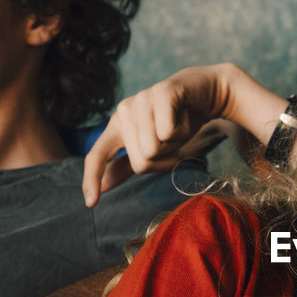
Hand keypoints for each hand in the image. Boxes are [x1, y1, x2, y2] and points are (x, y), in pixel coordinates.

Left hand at [83, 64, 233, 205]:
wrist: (206, 93)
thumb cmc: (178, 122)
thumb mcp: (153, 147)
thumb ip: (126, 165)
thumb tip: (102, 188)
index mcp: (117, 125)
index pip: (98, 155)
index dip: (92, 178)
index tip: (90, 203)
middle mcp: (124, 111)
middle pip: (140, 162)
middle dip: (165, 158)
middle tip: (173, 138)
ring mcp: (140, 99)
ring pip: (154, 149)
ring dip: (175, 145)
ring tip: (179, 126)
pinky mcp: (161, 93)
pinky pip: (167, 132)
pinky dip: (183, 131)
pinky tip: (184, 116)